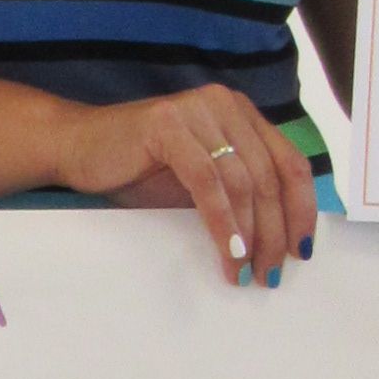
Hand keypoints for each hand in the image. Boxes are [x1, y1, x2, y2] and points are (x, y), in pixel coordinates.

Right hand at [52, 82, 314, 285]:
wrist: (77, 148)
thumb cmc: (137, 170)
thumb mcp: (200, 183)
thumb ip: (237, 194)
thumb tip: (278, 239)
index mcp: (241, 115)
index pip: (290, 163)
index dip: (302, 209)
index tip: (301, 250)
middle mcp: (225, 106)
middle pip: (270, 175)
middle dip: (276, 231)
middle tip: (271, 273)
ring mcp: (197, 111)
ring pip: (244, 180)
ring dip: (251, 234)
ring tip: (247, 272)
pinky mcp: (169, 124)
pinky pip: (208, 182)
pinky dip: (223, 222)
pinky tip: (229, 252)